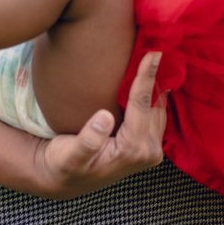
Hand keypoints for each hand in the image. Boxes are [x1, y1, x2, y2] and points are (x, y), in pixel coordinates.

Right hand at [35, 52, 166, 198]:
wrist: (65, 179)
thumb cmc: (64, 164)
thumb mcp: (70, 155)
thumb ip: (88, 140)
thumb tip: (104, 117)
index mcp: (132, 150)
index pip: (143, 105)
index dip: (146, 77)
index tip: (153, 53)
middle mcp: (148, 152)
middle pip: (156, 105)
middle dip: (156, 76)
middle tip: (156, 45)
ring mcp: (151, 150)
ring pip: (159, 109)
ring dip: (157, 84)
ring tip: (154, 56)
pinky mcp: (148, 146)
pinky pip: (156, 115)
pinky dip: (154, 95)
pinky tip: (150, 77)